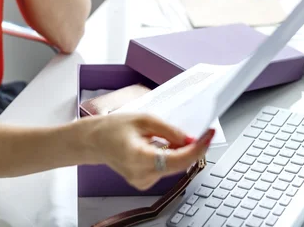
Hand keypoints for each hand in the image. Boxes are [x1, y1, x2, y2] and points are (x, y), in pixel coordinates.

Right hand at [89, 113, 213, 190]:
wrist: (94, 141)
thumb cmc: (112, 128)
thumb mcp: (143, 120)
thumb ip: (169, 131)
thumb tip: (190, 139)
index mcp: (138, 157)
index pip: (177, 159)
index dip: (196, 148)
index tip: (208, 137)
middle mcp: (140, 174)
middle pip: (178, 165)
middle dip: (191, 149)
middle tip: (199, 133)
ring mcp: (142, 181)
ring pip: (173, 167)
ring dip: (179, 152)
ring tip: (164, 137)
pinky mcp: (144, 182)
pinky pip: (165, 169)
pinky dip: (169, 157)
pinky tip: (157, 147)